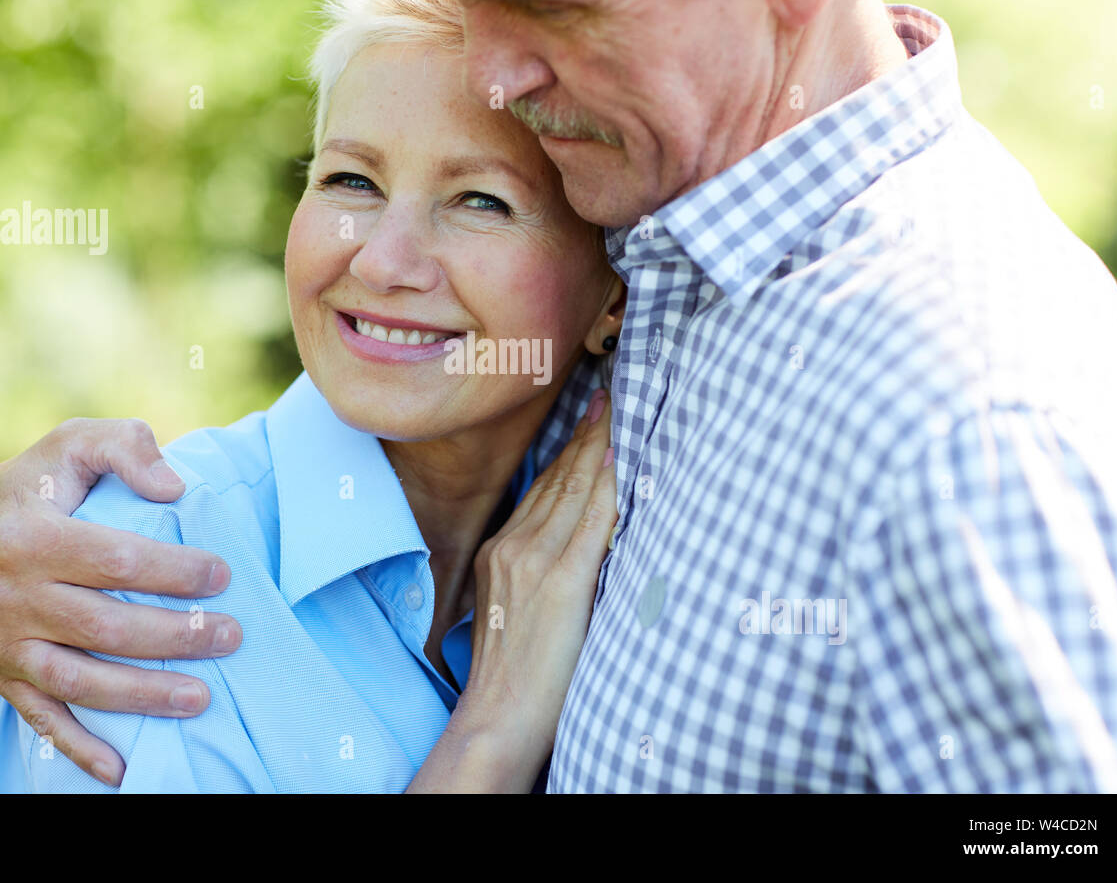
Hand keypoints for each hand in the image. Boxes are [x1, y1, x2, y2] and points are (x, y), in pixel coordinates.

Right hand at [0, 418, 242, 786]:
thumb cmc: (38, 481)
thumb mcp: (76, 442)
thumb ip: (127, 447)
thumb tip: (176, 486)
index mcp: (31, 536)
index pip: (116, 561)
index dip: (174, 572)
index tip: (222, 574)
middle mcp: (11, 595)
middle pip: (106, 627)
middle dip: (175, 636)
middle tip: (231, 636)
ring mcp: (3, 641)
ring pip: (79, 680)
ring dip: (143, 695)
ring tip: (203, 698)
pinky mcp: (1, 672)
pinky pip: (41, 718)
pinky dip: (80, 747)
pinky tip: (123, 768)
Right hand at [408, 388, 616, 791]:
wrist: (496, 718)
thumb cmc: (513, 676)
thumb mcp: (514, 612)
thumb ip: (536, 575)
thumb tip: (571, 555)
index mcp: (500, 553)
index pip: (541, 490)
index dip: (567, 453)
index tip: (587, 420)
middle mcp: (512, 548)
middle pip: (557, 480)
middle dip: (585, 436)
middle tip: (607, 398)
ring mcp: (534, 561)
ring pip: (573, 491)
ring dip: (598, 448)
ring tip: (617, 414)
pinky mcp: (561, 581)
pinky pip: (590, 521)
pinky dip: (606, 485)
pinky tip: (619, 458)